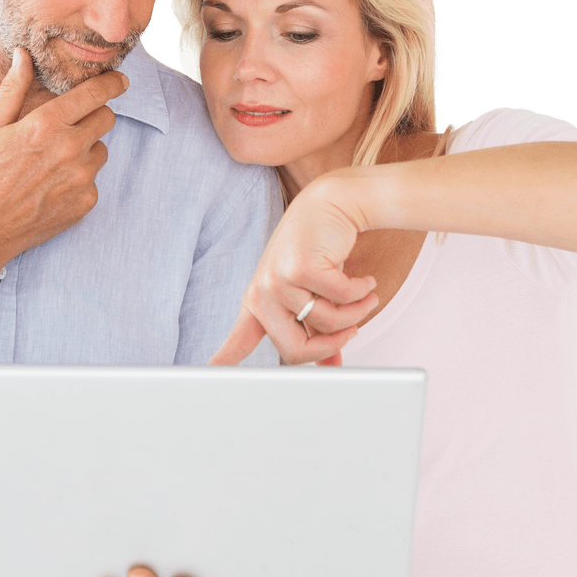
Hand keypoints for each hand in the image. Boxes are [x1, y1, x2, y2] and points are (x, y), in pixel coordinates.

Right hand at [0, 50, 126, 258]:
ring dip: (86, 151)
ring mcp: (82, 177)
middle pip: (107, 118)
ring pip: (101, 150)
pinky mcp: (87, 200)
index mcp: (47, 125)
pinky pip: (94, 180)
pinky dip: (80, 179)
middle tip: (73, 126)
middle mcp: (70, 149)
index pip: (95, 94)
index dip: (111, 83)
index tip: (120, 80)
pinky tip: (54, 186)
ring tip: (55, 163)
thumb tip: (23, 55)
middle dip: (95, 116)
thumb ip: (14, 88)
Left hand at [210, 178, 378, 364]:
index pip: (239, 340)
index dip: (224, 360)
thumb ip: (319, 330)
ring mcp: (278, 279)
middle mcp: (263, 292)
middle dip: (333, 344)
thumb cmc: (320, 250)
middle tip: (355, 330)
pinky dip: (362, 292)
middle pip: (294, 351)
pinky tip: (366, 281)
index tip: (209, 373)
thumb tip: (333, 365)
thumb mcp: (315, 294)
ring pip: (326, 324)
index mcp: (259, 302)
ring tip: (367, 297)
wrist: (331, 204)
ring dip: (357, 313)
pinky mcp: (300, 267)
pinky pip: (342, 299)